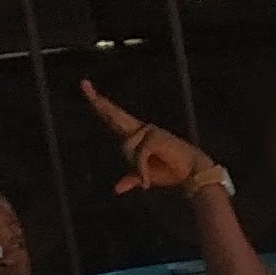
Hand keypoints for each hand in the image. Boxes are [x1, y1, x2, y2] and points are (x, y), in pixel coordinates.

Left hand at [80, 81, 225, 198]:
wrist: (192, 173)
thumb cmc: (171, 172)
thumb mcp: (146, 177)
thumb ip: (131, 178)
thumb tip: (116, 189)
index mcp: (136, 136)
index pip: (114, 119)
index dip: (100, 105)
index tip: (87, 89)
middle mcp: (140, 129)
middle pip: (114, 115)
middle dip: (98, 102)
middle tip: (83, 85)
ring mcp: (148, 130)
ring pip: (127, 149)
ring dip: (137, 168)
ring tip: (147, 179)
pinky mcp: (154, 137)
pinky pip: (139, 156)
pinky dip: (142, 170)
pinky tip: (148, 182)